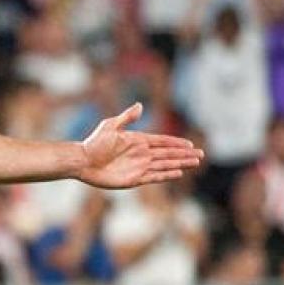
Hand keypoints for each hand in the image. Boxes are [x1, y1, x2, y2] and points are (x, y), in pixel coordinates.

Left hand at [77, 103, 204, 188]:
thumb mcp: (110, 126)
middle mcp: (141, 154)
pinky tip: (178, 173)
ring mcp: (139, 167)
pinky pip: (154, 177)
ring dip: (180, 164)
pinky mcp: (134, 179)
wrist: (82, 161)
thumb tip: (140, 105)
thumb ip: (127, 118)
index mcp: (138, 141)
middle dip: (184, 154)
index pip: (162, 142)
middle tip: (201, 155)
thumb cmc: (94, 143)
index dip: (177, 143)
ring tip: (195, 163)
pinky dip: (166, 175)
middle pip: (168, 154)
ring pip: (164, 165)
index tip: (191, 144)